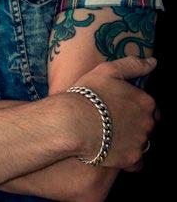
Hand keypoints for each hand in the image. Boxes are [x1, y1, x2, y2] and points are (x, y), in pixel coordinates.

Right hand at [72, 56, 156, 170]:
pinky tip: (115, 150)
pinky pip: (138, 162)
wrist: (73, 123)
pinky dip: (130, 158)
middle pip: (147, 124)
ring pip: (142, 142)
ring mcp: (141, 142)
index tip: (119, 106)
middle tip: (113, 120)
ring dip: (131, 139)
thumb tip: (153, 62)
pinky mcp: (131, 160)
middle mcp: (148, 123)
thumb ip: (133, 65)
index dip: (134, 105)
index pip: (149, 105)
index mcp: (145, 101)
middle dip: (134, 122)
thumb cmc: (89, 94)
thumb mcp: (108, 70)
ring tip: (110, 134)